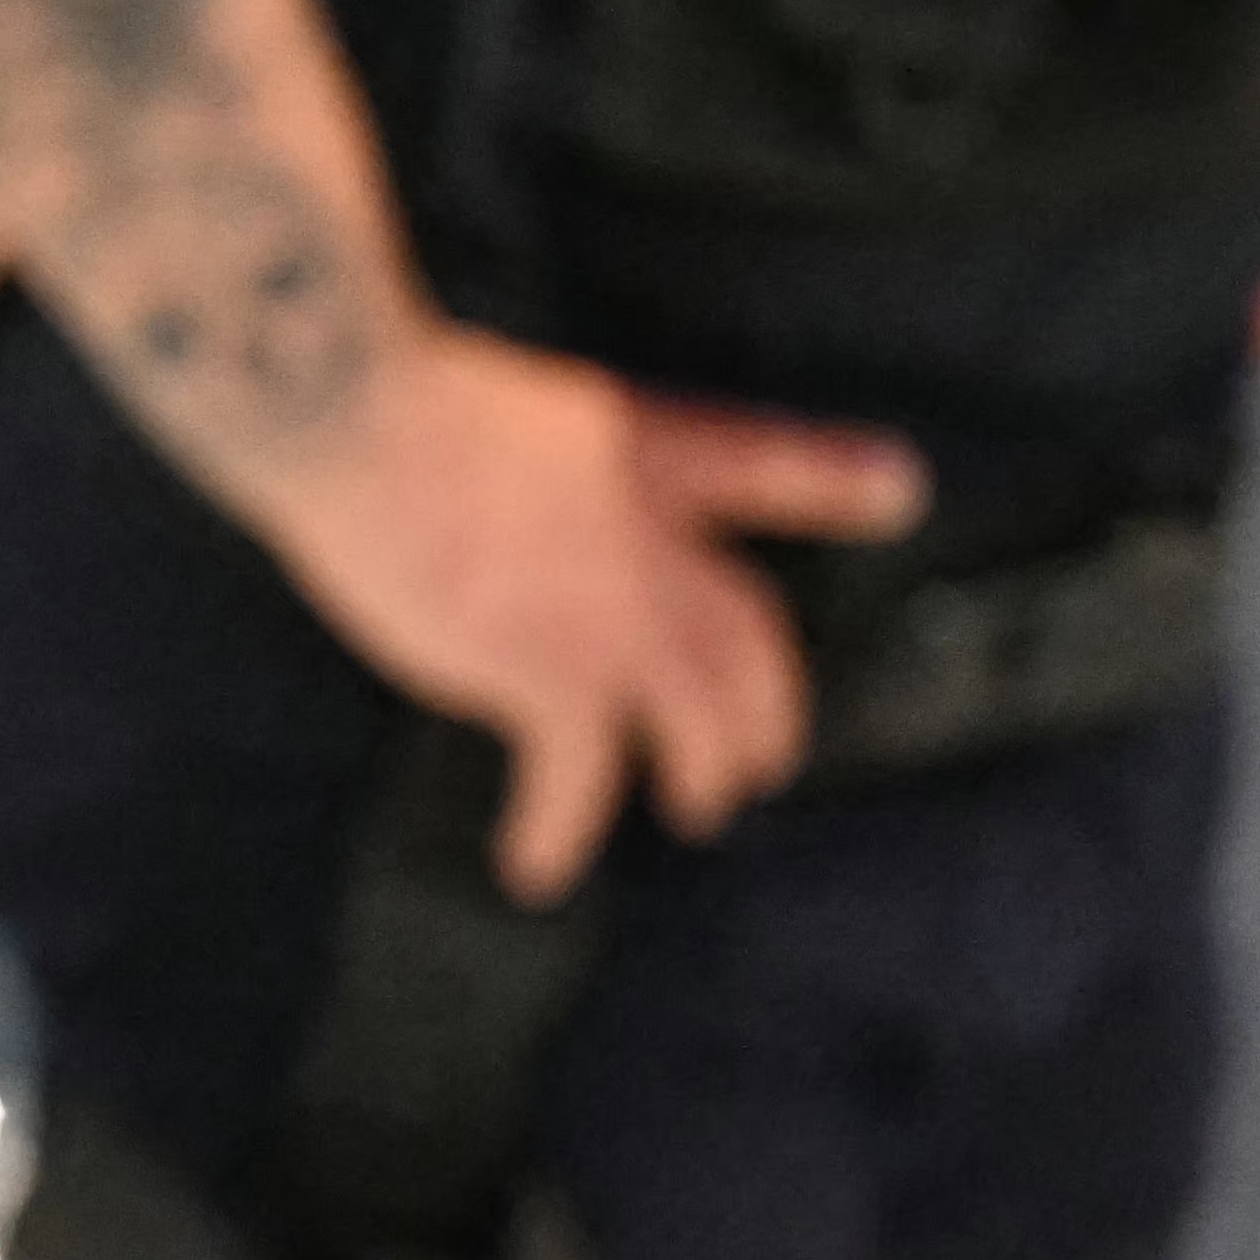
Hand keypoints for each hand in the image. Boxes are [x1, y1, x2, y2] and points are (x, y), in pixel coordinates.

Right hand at [240, 326, 928, 903]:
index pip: (762, 469)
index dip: (834, 481)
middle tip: (768, 752)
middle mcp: (655, 542)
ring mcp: (615, 617)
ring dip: (703, 774)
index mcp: (647, 455)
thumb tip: (544, 501)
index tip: (897, 488)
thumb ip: (562, 465)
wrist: (362, 418)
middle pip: (747, 641)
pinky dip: (556, 831)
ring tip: (699, 807)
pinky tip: (532, 865)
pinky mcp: (553, 678)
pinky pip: (576, 781)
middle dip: (767, 703)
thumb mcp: (525, 404)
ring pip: (698, 724)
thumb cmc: (409, 394)